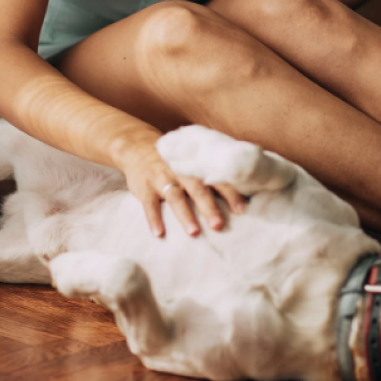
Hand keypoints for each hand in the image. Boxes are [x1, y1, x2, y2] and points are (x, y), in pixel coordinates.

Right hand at [122, 147, 247, 237]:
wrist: (137, 147)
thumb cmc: (176, 160)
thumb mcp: (192, 159)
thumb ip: (211, 172)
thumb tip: (244, 190)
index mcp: (196, 165)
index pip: (217, 178)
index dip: (230, 192)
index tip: (242, 209)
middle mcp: (181, 171)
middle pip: (197, 188)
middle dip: (209, 207)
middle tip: (219, 225)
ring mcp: (161, 178)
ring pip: (175, 197)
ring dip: (184, 215)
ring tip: (194, 232)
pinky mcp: (144, 187)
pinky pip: (148, 204)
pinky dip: (154, 219)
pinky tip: (159, 234)